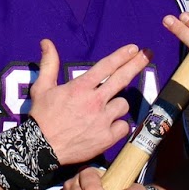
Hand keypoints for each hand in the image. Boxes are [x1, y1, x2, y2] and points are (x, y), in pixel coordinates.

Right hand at [28, 40, 149, 164]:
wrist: (41, 147)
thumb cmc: (41, 116)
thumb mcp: (42, 87)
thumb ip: (49, 63)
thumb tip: (46, 42)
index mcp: (80, 87)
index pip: (106, 66)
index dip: (122, 55)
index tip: (133, 48)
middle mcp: (94, 101)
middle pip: (122, 79)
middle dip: (136, 64)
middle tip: (146, 55)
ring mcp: (102, 120)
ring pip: (123, 105)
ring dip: (117, 105)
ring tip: (104, 110)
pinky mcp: (107, 138)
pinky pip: (123, 126)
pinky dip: (118, 126)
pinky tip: (108, 127)